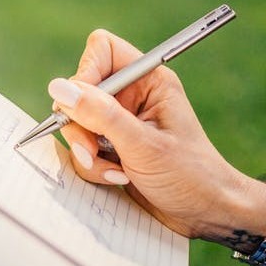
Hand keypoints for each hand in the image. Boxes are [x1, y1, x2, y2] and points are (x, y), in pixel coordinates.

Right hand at [49, 29, 265, 240]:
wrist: (206, 214)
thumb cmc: (190, 176)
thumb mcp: (143, 144)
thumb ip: (100, 115)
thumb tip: (59, 88)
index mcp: (148, 81)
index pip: (102, 50)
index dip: (85, 73)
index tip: (81, 105)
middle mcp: (132, 97)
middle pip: (80, 91)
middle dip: (81, 125)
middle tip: (93, 149)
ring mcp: (120, 124)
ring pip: (77, 124)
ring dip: (87, 152)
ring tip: (115, 171)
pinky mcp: (112, 148)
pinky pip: (83, 149)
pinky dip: (94, 167)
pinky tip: (118, 178)